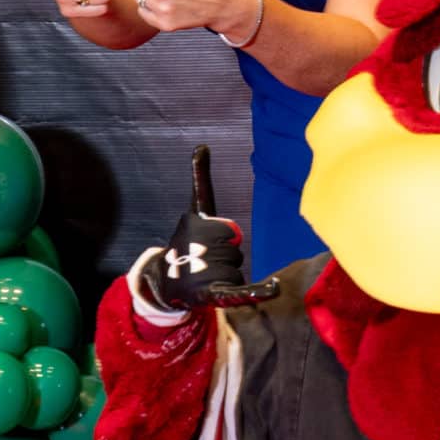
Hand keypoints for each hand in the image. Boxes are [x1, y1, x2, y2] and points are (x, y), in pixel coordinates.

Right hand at [138, 146, 278, 311]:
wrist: (166, 284)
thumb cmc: (186, 245)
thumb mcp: (194, 211)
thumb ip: (200, 182)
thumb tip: (202, 146)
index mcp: (193, 224)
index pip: (227, 231)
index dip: (221, 237)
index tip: (202, 240)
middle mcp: (196, 247)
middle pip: (235, 250)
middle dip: (225, 257)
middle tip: (204, 262)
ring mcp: (202, 271)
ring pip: (237, 269)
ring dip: (227, 275)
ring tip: (204, 278)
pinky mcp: (211, 293)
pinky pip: (239, 291)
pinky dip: (258, 291)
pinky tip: (274, 288)